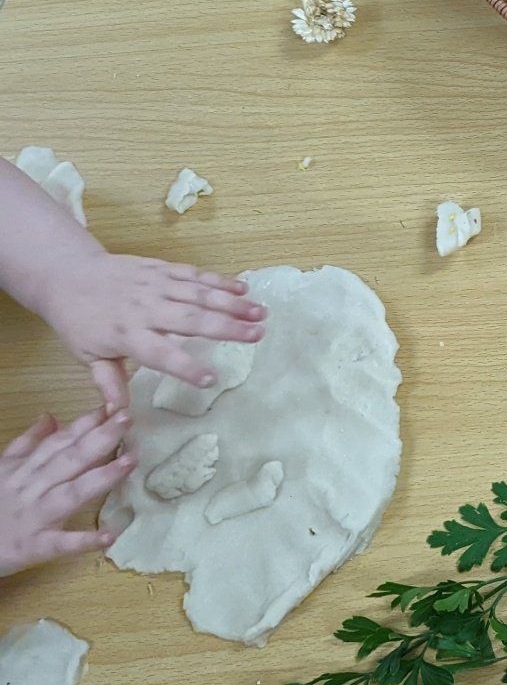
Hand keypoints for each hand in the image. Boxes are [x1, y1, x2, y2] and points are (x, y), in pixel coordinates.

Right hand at [0, 409, 131, 575]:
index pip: (61, 441)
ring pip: (72, 494)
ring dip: (101, 478)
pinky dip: (84, 540)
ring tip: (131, 462)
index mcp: (27, 469)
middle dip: (100, 438)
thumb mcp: (2, 469)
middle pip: (70, 459)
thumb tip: (49, 416)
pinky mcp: (35, 547)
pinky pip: (62, 543)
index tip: (115, 405)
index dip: (87, 422)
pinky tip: (110, 535)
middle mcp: (34, 488)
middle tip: (127, 418)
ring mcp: (36, 517)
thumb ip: (27, 444)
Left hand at [35, 251, 264, 411]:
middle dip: (227, 327)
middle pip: (191, 319)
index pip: (160, 353)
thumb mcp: (87, 356)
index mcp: (125, 335)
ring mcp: (155, 285)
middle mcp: (144, 308)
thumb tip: (120, 415)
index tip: (211, 379)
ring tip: (261, 313)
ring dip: (233, 302)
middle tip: (258, 335)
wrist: (67, 274)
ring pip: (199, 293)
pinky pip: (194, 273)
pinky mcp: (161, 268)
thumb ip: (109, 383)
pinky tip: (244, 287)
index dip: (185, 366)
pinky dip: (220, 279)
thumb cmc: (79, 320)